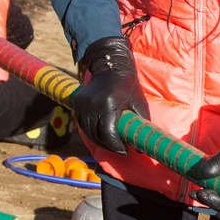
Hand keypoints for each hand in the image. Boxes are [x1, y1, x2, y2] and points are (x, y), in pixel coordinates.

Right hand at [73, 37, 149, 153]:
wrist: (110, 68)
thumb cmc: (128, 87)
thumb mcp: (140, 104)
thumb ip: (142, 124)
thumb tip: (142, 148)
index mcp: (109, 104)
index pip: (107, 132)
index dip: (116, 146)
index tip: (125, 151)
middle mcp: (92, 105)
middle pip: (97, 135)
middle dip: (109, 146)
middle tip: (121, 150)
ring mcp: (82, 104)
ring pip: (88, 132)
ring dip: (100, 141)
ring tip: (113, 145)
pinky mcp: (77, 103)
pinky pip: (83, 124)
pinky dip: (92, 133)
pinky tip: (103, 136)